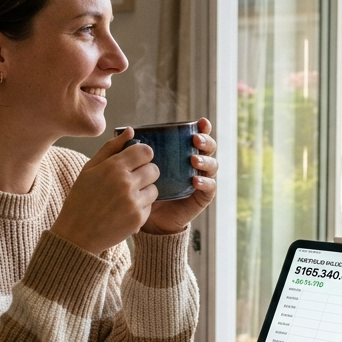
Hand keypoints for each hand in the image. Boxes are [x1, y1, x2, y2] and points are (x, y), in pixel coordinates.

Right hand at [51, 127, 158, 254]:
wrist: (77, 234)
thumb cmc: (81, 198)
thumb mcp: (89, 169)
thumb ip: (111, 147)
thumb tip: (130, 131)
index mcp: (113, 167)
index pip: (146, 151)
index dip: (143, 155)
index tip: (137, 161)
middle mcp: (126, 183)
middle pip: (154, 169)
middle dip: (146, 173)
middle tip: (132, 181)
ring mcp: (133, 202)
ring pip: (155, 189)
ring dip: (145, 191)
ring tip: (127, 197)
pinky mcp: (138, 219)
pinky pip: (150, 206)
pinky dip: (141, 207)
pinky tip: (125, 210)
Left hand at [142, 117, 217, 234]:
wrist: (150, 219)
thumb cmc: (144, 188)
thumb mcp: (138, 167)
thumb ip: (133, 150)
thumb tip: (129, 129)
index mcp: (184, 153)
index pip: (198, 136)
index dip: (203, 128)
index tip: (199, 122)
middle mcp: (195, 164)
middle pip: (209, 148)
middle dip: (205, 141)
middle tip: (195, 139)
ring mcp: (201, 179)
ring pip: (212, 165)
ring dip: (205, 160)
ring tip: (194, 160)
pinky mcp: (202, 196)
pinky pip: (210, 187)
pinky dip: (205, 182)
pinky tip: (195, 181)